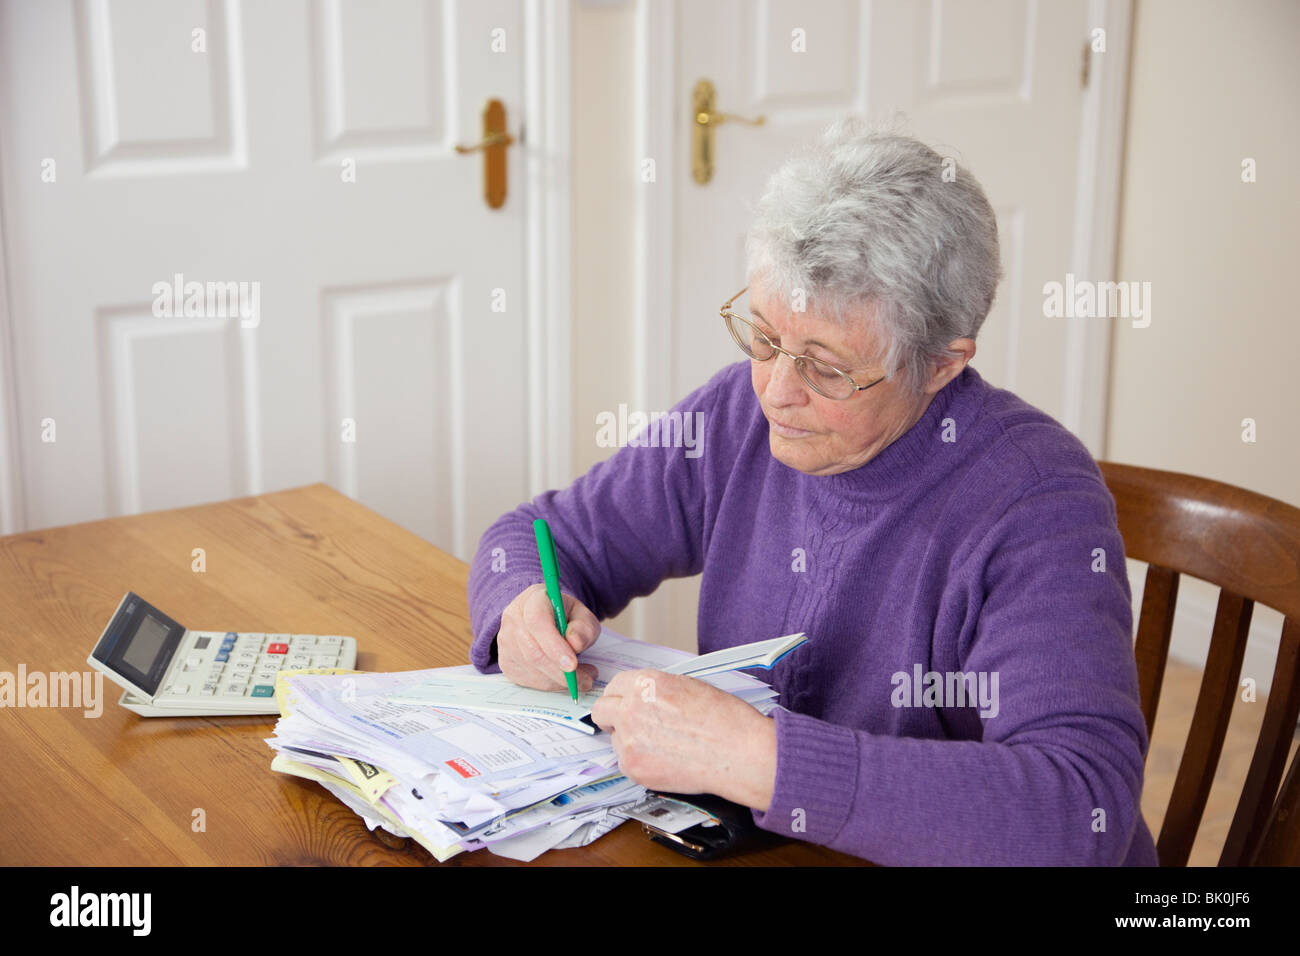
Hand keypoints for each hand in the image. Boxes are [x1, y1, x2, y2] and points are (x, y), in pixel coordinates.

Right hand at [496, 583, 600, 692]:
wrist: (545, 618)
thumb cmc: (565, 616)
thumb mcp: (582, 615)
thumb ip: (584, 627)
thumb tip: (575, 643)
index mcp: (532, 599)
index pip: (537, 622)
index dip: (554, 646)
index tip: (573, 665)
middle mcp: (513, 618)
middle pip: (533, 651)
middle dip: (561, 672)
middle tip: (586, 680)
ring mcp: (506, 641)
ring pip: (531, 669)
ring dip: (559, 680)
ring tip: (583, 678)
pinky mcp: (506, 661)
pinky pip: (528, 680)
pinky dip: (550, 685)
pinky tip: (564, 679)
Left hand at [590, 669, 777, 810]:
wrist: (737, 752)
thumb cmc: (724, 719)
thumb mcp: (687, 686)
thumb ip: (656, 690)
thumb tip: (641, 697)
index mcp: (646, 684)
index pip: (614, 685)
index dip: (620, 696)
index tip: (622, 703)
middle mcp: (632, 709)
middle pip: (601, 710)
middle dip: (612, 716)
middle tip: (627, 724)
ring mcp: (630, 741)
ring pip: (615, 739)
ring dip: (630, 741)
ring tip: (662, 746)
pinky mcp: (634, 768)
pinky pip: (626, 762)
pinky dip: (640, 762)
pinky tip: (665, 760)